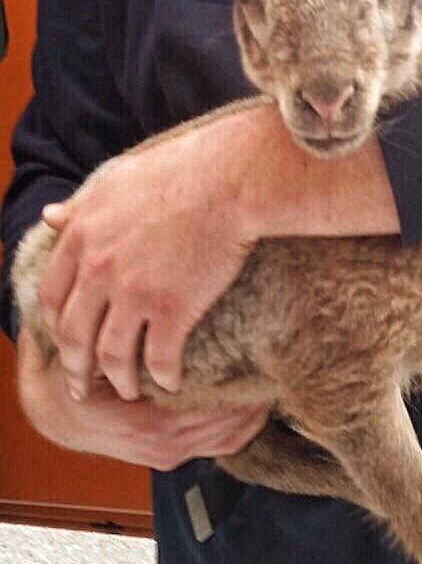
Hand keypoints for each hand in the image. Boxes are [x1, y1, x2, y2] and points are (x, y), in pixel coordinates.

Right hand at [17, 327, 269, 470]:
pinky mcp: (174, 457)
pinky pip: (220, 447)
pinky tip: (259, 405)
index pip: (207, 407)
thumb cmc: (75, 374)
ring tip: (274, 382)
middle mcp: (161, 444)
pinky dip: (243, 428)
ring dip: (254, 413)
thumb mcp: (90, 350)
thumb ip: (116, 330)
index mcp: (145, 421)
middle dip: (251, 397)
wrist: (55, 413)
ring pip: (227, 439)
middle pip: (224, 425)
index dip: (236, 384)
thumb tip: (145, 293)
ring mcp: (168, 454)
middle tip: (277, 364)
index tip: (257, 353)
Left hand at [38, 108, 261, 400]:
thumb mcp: (115, 181)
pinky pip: (159, 358)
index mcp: (81, 237)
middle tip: (81, 387)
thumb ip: (80, 206)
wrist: (230, 180)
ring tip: (130, 392)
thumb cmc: (180, 171)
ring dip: (119, 380)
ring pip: (111, 355)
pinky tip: (171, 384)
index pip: (51, 296)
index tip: (65, 342)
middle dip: (75, 367)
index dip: (55, 325)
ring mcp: (133, 292)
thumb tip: (48, 216)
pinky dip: (163, 377)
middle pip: (74, 334)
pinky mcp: (172, 309)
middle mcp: (99, 269)